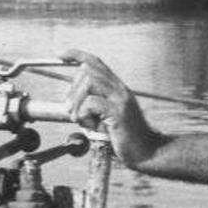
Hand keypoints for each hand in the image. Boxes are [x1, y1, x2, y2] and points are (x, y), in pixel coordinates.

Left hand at [61, 49, 157, 168]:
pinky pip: (91, 103)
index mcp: (117, 88)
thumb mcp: (106, 117)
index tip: (60, 55)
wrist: (147, 152)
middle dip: (72, 90)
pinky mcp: (119, 113)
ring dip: (76, 103)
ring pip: (88, 84)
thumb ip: (92, 106)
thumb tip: (69, 103)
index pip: (95, 62)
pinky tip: (92, 126)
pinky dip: (84, 115)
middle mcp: (120, 90)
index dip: (76, 55)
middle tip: (71, 111)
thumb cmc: (126, 138)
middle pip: (87, 71)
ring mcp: (120, 100)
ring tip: (81, 120)